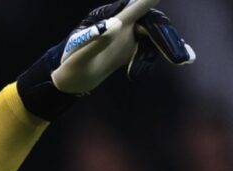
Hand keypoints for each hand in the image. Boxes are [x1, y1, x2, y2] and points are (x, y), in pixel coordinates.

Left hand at [18, 0, 194, 120]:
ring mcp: (126, 36)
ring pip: (154, 34)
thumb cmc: (69, 69)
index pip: (136, 6)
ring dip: (167, 46)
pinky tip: (180, 62)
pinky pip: (151, 46)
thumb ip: (94, 41)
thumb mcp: (78, 58)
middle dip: (165, 37)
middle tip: (180, 58)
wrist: (69, 82)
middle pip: (151, 23)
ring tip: (182, 61)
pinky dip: (162, 52)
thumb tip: (114, 24)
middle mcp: (121, 26)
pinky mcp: (128, 48)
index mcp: (111, 23)